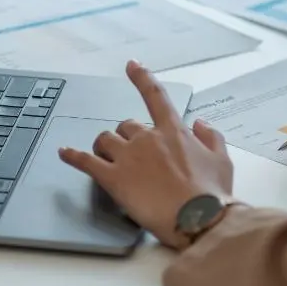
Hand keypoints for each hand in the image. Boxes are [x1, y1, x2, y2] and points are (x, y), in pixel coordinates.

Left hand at [58, 60, 233, 248]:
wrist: (198, 220)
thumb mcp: (222, 161)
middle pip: (126, 125)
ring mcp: (128, 157)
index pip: (155, 96)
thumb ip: (212, 137)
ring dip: (104, 146)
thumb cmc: (212, 195)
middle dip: (127, 137)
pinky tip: (64, 153)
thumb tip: (201, 123)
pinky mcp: (113, 178)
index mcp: (174, 132)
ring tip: (106, 158)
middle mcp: (147, 138)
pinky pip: (85, 161)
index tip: (132, 65)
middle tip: (132, 155)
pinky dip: (72, 156)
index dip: (142, 78)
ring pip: (105, 139)